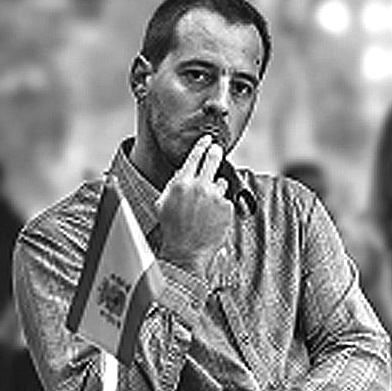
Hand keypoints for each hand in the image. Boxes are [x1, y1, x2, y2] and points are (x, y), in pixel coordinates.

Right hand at [156, 135, 233, 275]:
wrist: (186, 251)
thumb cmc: (172, 229)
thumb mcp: (164, 203)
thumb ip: (174, 184)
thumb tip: (182, 170)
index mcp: (180, 183)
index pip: (194, 156)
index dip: (202, 145)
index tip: (207, 139)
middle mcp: (199, 186)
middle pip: (213, 160)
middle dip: (215, 152)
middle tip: (217, 149)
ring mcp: (215, 196)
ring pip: (219, 183)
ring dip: (215, 190)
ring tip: (204, 208)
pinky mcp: (227, 206)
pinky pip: (225, 200)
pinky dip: (220, 205)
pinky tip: (211, 217)